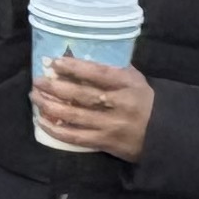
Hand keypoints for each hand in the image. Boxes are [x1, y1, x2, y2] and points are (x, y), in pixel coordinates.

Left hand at [31, 53, 152, 158]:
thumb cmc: (144, 101)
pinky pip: (76, 137)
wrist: (163, 133)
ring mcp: (111, 125)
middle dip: (55, 87)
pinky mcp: (106, 142)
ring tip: (35, 97)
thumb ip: (114, 69)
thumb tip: (83, 56)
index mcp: (127, 84)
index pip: (98, 73)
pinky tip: (42, 121)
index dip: (75, 68)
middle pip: (81, 95)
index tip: (55, 63)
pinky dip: (56, 130)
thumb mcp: (135, 80)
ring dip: (50, 106)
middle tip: (37, 81)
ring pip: (74, 115)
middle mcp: (119, 104)